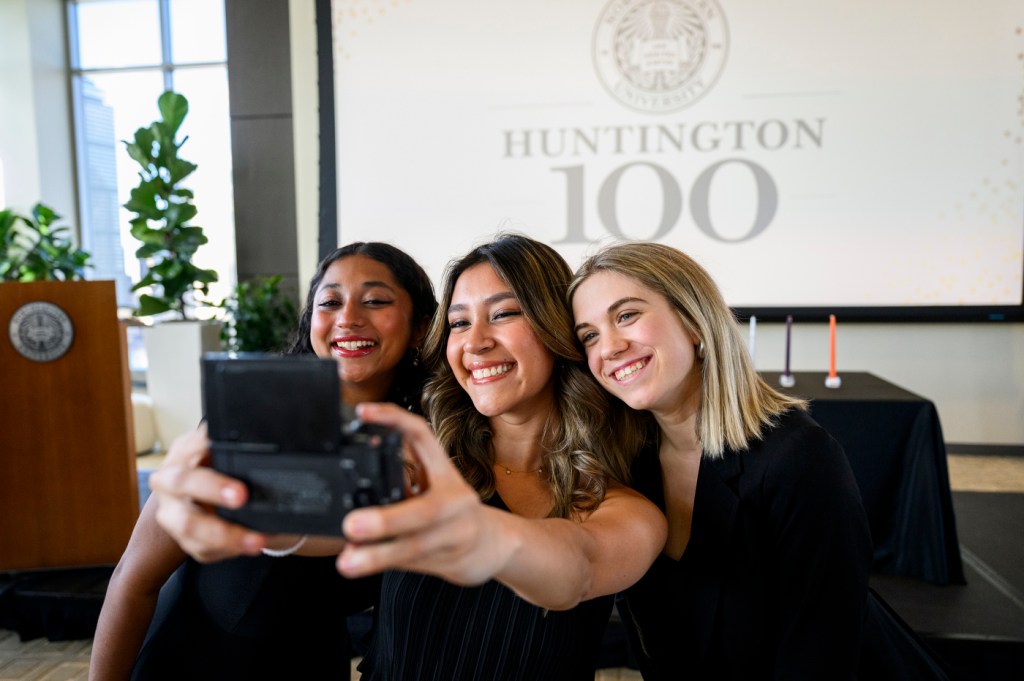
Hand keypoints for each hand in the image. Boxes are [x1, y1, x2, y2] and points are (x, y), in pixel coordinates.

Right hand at [148, 423, 266, 561]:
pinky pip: (203, 550)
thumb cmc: (226, 469)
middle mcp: (169, 484)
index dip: (204, 447)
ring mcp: (173, 514)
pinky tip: (249, 546)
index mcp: (182, 455)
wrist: (225, 499)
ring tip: (256, 540)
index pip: (189, 446)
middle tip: (242, 495)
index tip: (221, 447)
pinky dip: (229, 550)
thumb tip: (256, 425)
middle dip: (211, 489)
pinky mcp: (186, 541)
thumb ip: (231, 441)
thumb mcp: (226, 451)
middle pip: (180, 483)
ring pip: (189, 527)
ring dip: (225, 535)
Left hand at [337, 403, 506, 584]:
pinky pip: (412, 564)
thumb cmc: (451, 512)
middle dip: (388, 520)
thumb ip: (404, 476)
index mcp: (446, 472)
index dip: (394, 420)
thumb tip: (353, 476)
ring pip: (417, 546)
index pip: (423, 436)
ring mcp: (456, 534)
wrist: (491, 546)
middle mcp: (457, 500)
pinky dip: (383, 564)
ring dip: (378, 555)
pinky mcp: (450, 561)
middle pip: (426, 511)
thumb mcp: (433, 485)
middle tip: (351, 524)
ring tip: (347, 561)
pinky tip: (358, 565)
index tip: (362, 412)